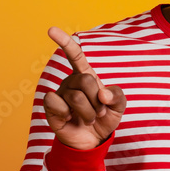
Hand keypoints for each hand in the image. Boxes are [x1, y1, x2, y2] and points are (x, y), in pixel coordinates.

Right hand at [43, 26, 126, 150]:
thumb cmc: (104, 118)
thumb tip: (102, 94)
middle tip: (98, 112)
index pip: (75, 55)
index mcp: (85, 76)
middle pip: (85, 81)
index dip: (64, 42)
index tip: (51, 30)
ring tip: (88, 118)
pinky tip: (69, 119)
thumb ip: (117, 96)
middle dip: (97, 101)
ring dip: (88, 113)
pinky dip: (67, 113)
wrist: (93, 141)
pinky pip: (55, 103)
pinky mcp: (50, 107)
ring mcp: (59, 94)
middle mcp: (70, 81)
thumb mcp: (119, 106)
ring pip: (76, 97)